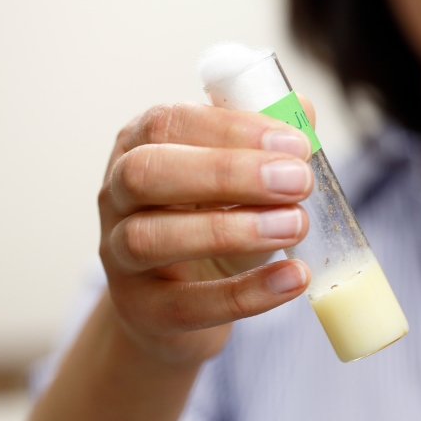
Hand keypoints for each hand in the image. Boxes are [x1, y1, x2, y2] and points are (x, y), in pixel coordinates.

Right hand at [98, 101, 314, 364]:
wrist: (182, 300)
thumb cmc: (211, 221)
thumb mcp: (239, 179)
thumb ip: (267, 144)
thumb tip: (303, 110)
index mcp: (139, 146)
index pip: (168, 123)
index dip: (232, 129)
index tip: (295, 145)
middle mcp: (116, 196)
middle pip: (147, 173)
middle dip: (227, 172)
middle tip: (298, 181)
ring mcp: (119, 256)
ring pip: (151, 238)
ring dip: (232, 230)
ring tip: (295, 226)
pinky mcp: (142, 310)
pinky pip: (186, 305)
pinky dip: (245, 293)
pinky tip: (293, 278)